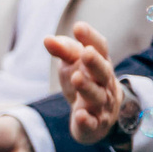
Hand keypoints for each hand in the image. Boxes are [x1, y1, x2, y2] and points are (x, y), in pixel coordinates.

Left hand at [45, 23, 126, 145]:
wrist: (99, 116)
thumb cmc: (85, 81)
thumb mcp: (73, 64)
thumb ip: (63, 50)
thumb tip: (47, 38)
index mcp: (101, 64)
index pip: (101, 48)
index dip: (91, 38)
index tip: (78, 27)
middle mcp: (105, 83)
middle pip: (103, 72)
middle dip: (95, 63)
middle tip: (86, 53)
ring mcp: (102, 105)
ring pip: (97, 96)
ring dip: (87, 88)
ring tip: (76, 78)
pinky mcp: (95, 124)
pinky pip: (92, 123)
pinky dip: (86, 120)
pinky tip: (79, 115)